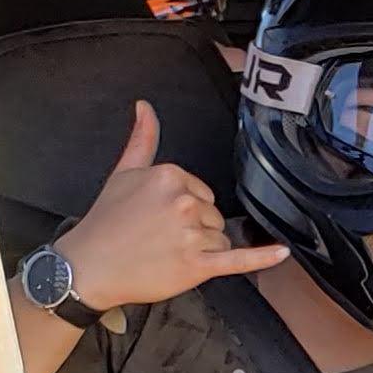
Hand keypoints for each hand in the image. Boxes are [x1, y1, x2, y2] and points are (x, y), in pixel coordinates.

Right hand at [41, 101, 279, 310]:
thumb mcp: (124, 172)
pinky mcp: (198, 265)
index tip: (159, 218)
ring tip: (167, 254)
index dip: (184, 208)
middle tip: (159, 238)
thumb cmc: (105, 221)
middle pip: (213, 215)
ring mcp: (193, 235)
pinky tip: (282, 253)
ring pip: (220, 238)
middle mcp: (185, 202)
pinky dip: (262, 258)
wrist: (90, 266)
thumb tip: (145, 106)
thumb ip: (143, 139)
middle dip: (194, 229)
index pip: (202, 192)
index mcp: (171, 175)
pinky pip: (238, 260)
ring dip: (201, 250)